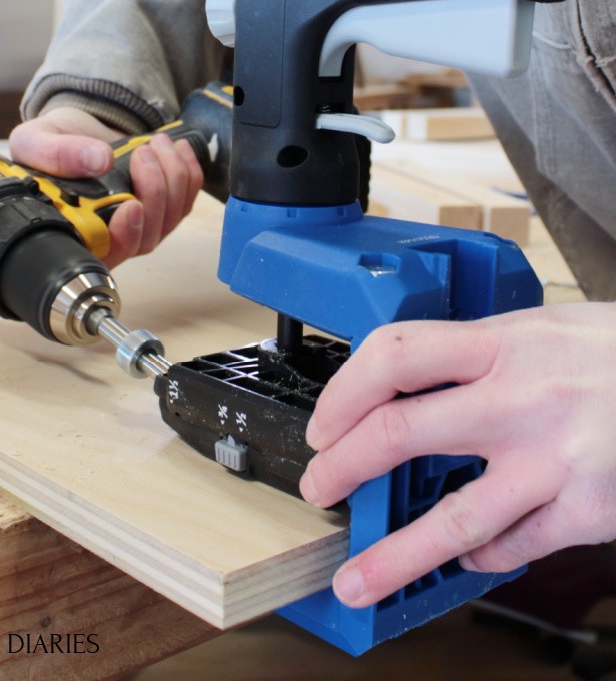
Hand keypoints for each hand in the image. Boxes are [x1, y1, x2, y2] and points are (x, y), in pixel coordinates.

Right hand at [9, 107, 203, 267]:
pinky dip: (189, 174)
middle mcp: (109, 237)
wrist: (73, 128)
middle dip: (154, 192)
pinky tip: (178, 150)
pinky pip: (186, 201)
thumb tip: (98, 160)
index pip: (105, 255)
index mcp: (75, 233)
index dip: (124, 237)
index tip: (131, 206)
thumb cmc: (49, 145)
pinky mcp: (161, 207)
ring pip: (170, 219)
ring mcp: (139, 225)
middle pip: (146, 237)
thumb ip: (56, 153)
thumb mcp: (35, 141)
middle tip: (141, 154)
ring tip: (156, 144)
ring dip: (173, 179)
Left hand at [299, 302, 615, 608]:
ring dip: (393, 555)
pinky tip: (469, 554)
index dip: (343, 391)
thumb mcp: (546, 328)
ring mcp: (554, 460)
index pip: (395, 355)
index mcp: (505, 342)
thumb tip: (409, 381)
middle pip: (399, 433)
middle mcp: (521, 399)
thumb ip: (479, 353)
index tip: (324, 422)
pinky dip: (481, 554)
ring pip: (452, 520)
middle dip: (343, 466)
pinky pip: (513, 544)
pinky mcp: (588, 509)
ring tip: (356, 578)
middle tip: (318, 487)